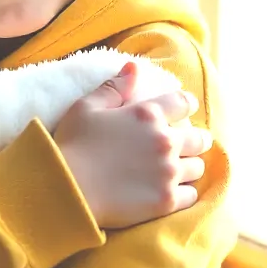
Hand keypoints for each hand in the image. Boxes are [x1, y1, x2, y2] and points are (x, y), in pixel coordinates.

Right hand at [53, 61, 212, 229]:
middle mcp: (164, 141)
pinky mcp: (166, 200)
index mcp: (147, 114)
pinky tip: (171, 191)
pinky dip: (184, 192)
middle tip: (185, 145)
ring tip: (177, 169)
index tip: (184, 110)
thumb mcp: (86, 107)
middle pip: (200, 138)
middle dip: (195, 139)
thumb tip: (134, 66)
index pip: (184, 103)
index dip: (186, 105)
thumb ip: (114, 86)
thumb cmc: (72, 146)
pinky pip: (192, 195)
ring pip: (197, 167)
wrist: (65, 190)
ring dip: (189, 166)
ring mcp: (168, 172)